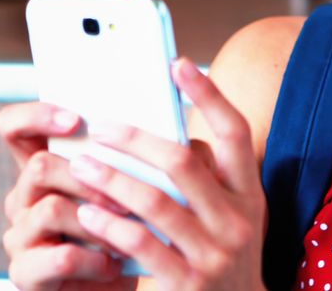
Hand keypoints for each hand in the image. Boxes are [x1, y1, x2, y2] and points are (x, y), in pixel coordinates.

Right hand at [0, 102, 134, 289]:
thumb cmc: (123, 235)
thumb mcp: (128, 192)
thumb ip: (138, 163)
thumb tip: (177, 139)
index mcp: (43, 170)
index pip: (13, 127)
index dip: (36, 115)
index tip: (75, 119)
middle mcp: (22, 198)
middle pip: (38, 166)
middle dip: (89, 177)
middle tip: (127, 197)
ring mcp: (19, 235)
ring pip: (51, 209)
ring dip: (98, 221)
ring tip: (128, 232)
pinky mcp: (24, 273)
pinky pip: (61, 256)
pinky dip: (95, 259)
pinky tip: (114, 264)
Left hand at [68, 58, 266, 290]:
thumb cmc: (223, 257)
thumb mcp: (231, 215)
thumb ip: (209, 177)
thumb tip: (167, 127)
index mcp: (251, 193)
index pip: (235, 132)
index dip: (209, 95)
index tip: (177, 63)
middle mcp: (239, 220)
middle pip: (183, 163)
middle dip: (135, 140)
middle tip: (99, 127)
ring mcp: (215, 254)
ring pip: (155, 202)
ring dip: (111, 179)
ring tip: (80, 166)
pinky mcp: (189, 283)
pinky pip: (141, 245)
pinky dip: (110, 225)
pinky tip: (87, 215)